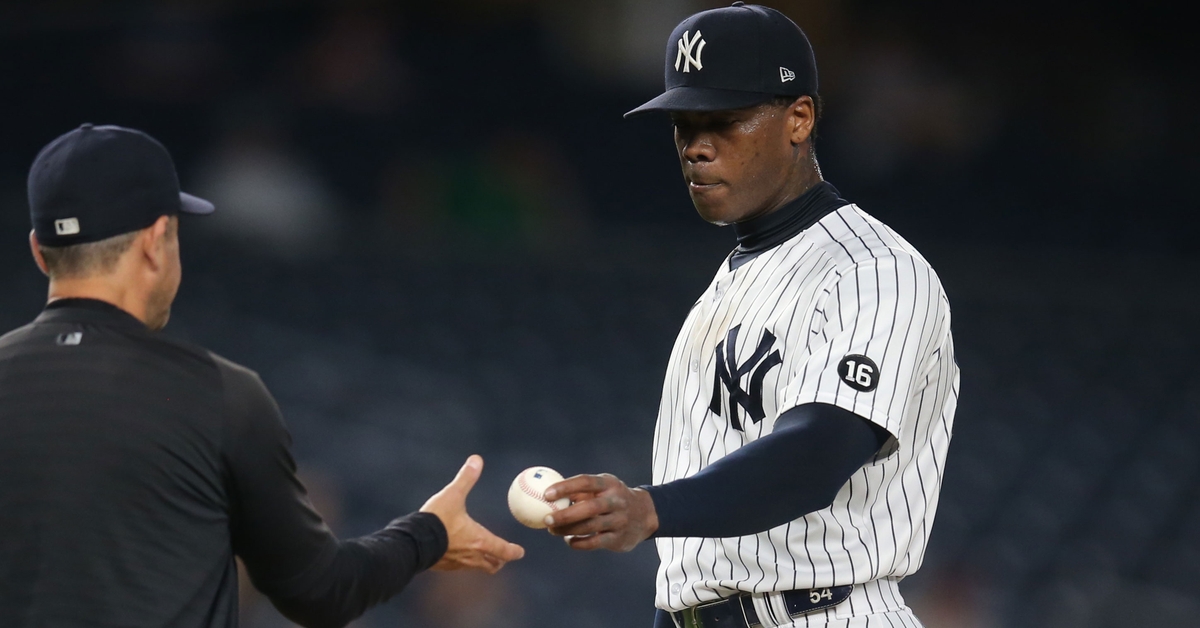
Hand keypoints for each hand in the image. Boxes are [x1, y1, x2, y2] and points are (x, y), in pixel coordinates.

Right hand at [420, 455, 524, 573]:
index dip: (514, 551)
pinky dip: (464, 562)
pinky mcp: (443, 567)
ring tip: (483, 554)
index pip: (504, 550)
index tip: (520, 552)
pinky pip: (459, 567)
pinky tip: (458, 553)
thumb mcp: (452, 494)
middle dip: (500, 560)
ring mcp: (457, 564)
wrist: (412, 542)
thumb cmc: (436, 519)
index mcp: (480, 540)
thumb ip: (466, 478)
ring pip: (477, 568)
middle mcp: (472, 556)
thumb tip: (476, 459)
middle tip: (503, 555)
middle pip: (493, 565)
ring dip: (483, 562)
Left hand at [543, 473, 657, 551]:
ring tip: (552, 530)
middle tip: (546, 518)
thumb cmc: (613, 498)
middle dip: (565, 514)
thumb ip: (580, 490)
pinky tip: (569, 540)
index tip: (546, 494)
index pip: (586, 482)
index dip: (565, 487)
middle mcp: (616, 501)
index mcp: (609, 484)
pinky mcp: (619, 538)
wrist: (645, 514)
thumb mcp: (603, 487)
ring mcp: (619, 520)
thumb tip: (547, 493)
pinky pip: (595, 543)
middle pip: (589, 508)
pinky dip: (579, 543)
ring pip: (591, 527)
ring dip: (568, 530)